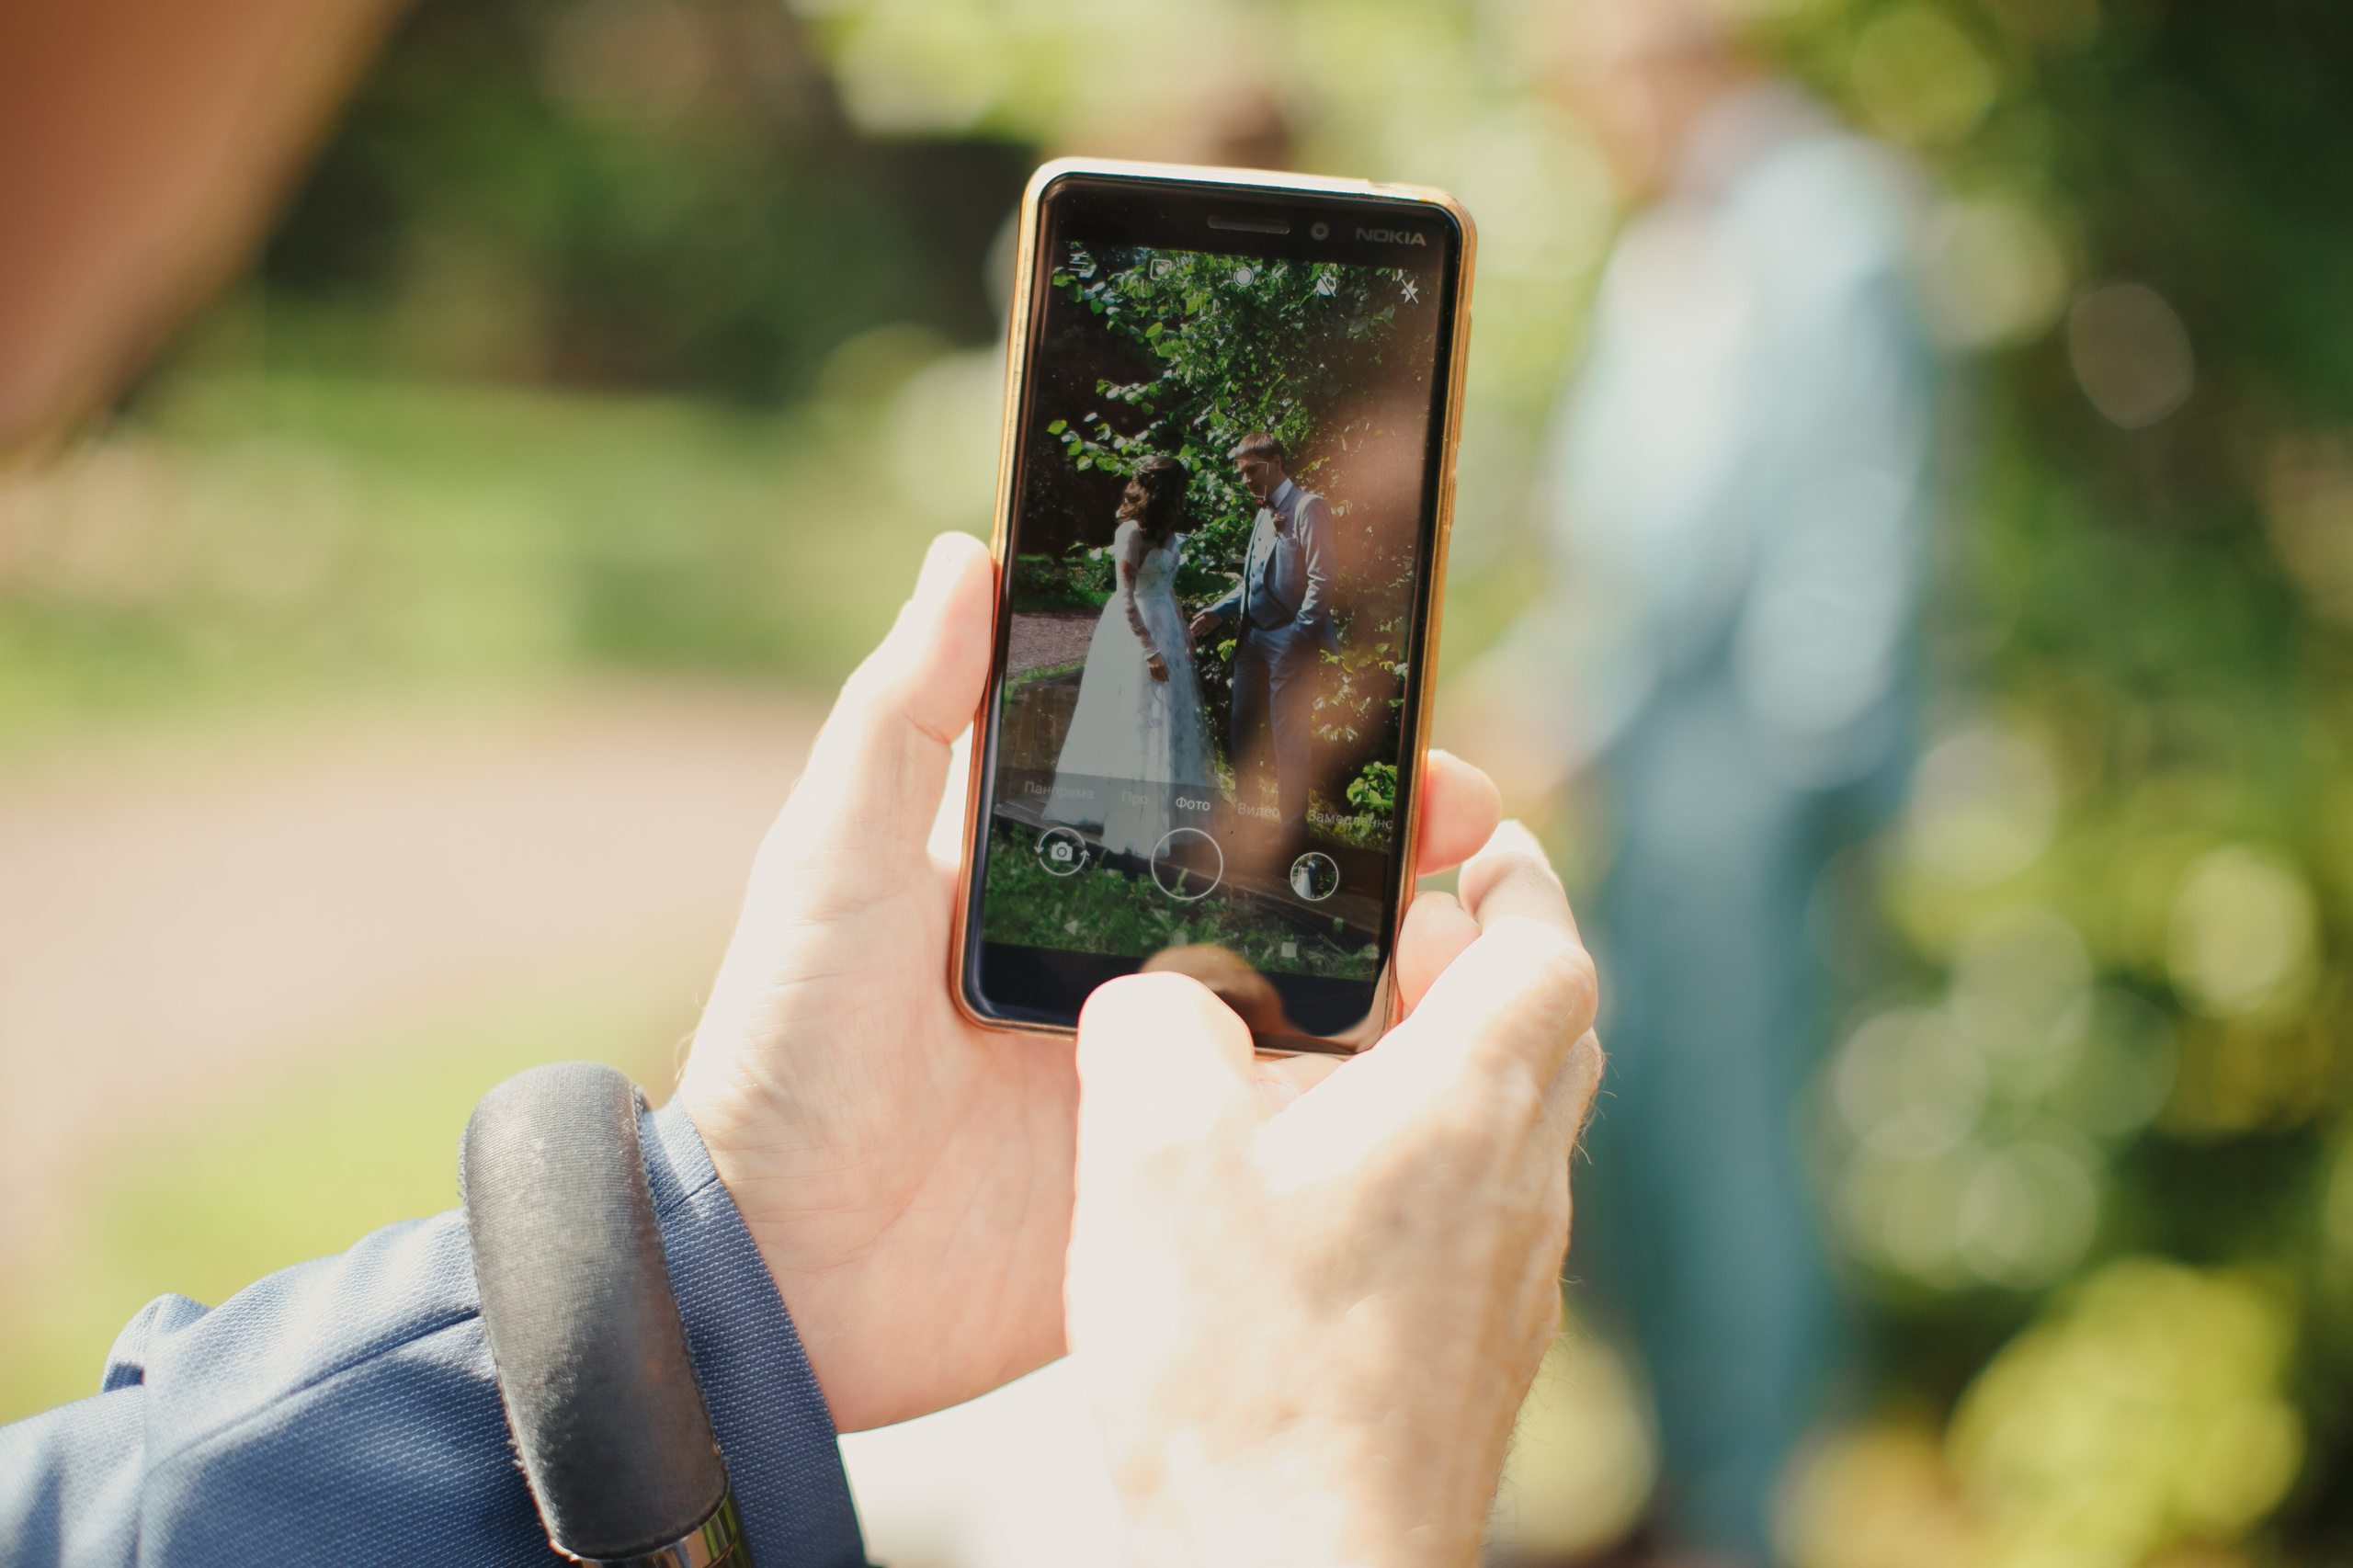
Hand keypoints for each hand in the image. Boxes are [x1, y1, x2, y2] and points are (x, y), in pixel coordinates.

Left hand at [676, 533, 1505, 1430]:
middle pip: (1282, 877)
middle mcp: (1122, 960)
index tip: (1369, 689)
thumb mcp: (831, 865)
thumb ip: (900, 722)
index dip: (1283, 736)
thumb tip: (962, 557)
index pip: (1193, 783)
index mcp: (1051, 875)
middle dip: (1381, 832)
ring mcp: (1164, 1065)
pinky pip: (1303, 1121)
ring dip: (1403, 943)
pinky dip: (1379, 1081)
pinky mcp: (1186, 1170)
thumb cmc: (784, 1052)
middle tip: (1459, 802)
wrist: (779, 1273)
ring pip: (1317, 989)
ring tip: (1475, 900)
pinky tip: (1448, 1037)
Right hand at [1067, 822, 1602, 1567]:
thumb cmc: (1244, 1373)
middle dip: (1468, 963)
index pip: (1546, 945)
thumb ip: (1152, 1024)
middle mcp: (1516, 1188)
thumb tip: (1160, 999)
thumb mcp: (1152, 1154)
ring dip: (1437, 1068)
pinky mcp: (1471, 1356)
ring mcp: (1505, 1282)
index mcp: (1469, 1106)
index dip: (1511, 875)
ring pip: (1505, 1130)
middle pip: (1539, 1032)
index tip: (1466, 840)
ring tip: (1315, 1066)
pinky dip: (1412, 1167)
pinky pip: (1467, 1216)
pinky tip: (1304, 1203)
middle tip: (1379, 943)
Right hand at [1146, 650, 1170, 682]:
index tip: (1167, 680)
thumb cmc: (1159, 657)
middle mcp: (1158, 667)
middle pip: (1161, 676)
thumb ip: (1167, 668)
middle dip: (1163, 679)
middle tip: (1165, 681)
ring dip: (1159, 679)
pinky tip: (1156, 680)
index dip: (1167, 678)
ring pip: (1157, 676)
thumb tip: (1169, 673)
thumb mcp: (1164, 661)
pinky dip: (1154, 678)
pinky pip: (1152, 675)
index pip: (1165, 674)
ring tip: (1161, 681)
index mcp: (1163, 665)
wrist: (1151, 653)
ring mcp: (1153, 668)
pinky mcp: (1149, 668)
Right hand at [1188, 610, 1218, 642]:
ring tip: (1195, 635)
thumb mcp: (1204, 612)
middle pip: (1199, 627)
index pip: (1196, 623)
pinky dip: (1206, 633)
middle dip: (1195, 630)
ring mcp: (1208, 625)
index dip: (1193, 626)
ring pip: (1202, 630)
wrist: (1219, 612)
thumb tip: (1193, 618)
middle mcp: (1204, 622)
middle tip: (1191, 633)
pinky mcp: (1212, 627)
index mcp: (1202, 618)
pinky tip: (1202, 635)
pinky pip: (1208, 631)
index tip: (1190, 629)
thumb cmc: (1211, 611)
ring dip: (1199, 632)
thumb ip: (1199, 615)